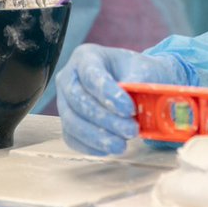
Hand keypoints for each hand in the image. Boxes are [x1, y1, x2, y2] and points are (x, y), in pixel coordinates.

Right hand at [57, 45, 191, 154]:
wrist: (137, 81)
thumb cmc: (139, 73)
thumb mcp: (142, 71)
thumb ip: (137, 86)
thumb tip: (136, 105)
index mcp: (86, 56)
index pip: (91, 75)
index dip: (108, 94)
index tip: (129, 110)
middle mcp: (69, 76)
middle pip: (78, 100)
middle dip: (105, 119)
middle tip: (131, 131)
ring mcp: (64, 100)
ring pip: (72, 121)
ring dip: (97, 136)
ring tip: (122, 145)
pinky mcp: (67, 121)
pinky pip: (72, 136)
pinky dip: (89, 146)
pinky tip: (108, 149)